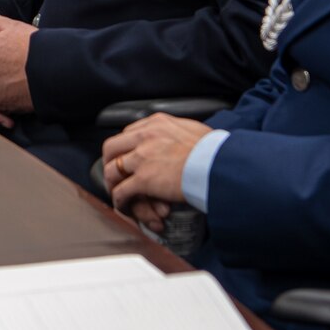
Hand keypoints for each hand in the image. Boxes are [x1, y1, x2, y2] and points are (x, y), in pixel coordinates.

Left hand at [103, 114, 212, 228]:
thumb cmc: (215, 151)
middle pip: (112, 147)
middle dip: (110, 162)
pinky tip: (124, 205)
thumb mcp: (194, 130)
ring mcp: (141, 158)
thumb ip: (180, 132)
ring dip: (113, 183)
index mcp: (157, 123)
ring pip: (112, 170)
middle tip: (114, 174)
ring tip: (117, 192)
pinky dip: (119, 201)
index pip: (129, 132)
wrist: (219, 165)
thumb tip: (184, 136)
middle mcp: (145, 136)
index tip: (127, 156)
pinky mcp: (143, 179)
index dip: (125, 147)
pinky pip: (121, 192)